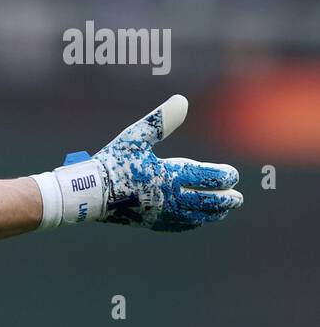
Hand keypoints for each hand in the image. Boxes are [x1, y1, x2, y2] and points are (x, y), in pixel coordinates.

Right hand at [34, 95, 243, 231]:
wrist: (88, 193)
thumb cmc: (111, 162)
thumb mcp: (135, 137)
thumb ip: (161, 120)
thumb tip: (182, 100)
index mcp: (171, 175)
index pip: (210, 178)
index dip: (225, 176)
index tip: (232, 175)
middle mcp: (171, 198)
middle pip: (210, 202)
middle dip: (226, 199)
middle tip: (236, 197)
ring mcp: (162, 214)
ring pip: (198, 217)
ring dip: (214, 213)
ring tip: (224, 210)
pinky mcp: (151, 223)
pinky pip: (180, 226)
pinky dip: (194, 223)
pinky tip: (197, 220)